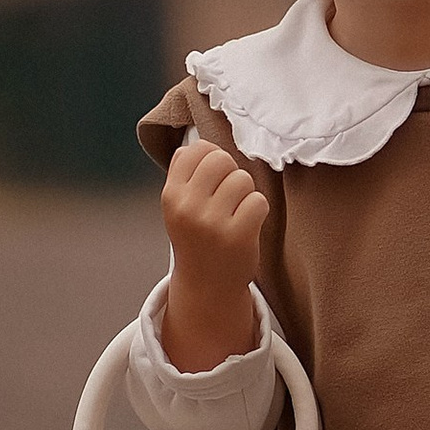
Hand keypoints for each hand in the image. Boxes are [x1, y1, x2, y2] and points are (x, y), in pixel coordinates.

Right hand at [159, 136, 269, 371]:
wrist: (207, 285)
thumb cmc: (197, 238)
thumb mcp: (179, 207)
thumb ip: (186, 174)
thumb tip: (197, 144)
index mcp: (171, 196)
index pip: (196, 151)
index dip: (211, 159)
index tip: (213, 178)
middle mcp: (188, 207)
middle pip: (222, 160)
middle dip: (230, 173)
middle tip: (228, 197)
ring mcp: (212, 222)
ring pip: (243, 179)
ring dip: (246, 194)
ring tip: (236, 213)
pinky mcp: (238, 235)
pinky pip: (258, 201)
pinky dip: (258, 211)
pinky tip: (247, 225)